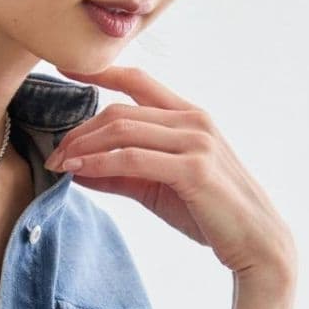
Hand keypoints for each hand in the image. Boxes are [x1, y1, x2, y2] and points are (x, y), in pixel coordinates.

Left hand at [45, 66, 296, 278]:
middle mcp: (192, 120)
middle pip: (120, 111)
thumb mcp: (156, 188)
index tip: (65, 67)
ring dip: (84, 147)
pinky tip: (77, 171)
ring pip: (123, 130)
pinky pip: (133, 158)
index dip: (100, 71)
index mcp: (187, 116)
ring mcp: (195, 141)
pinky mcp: (193, 168)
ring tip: (58, 164)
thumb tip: (76, 169)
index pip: (138, 81)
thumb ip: (120, 175)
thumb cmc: (207, 213)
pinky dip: (99, 163)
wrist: (254, 241)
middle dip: (79, 131)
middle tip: (53, 155)